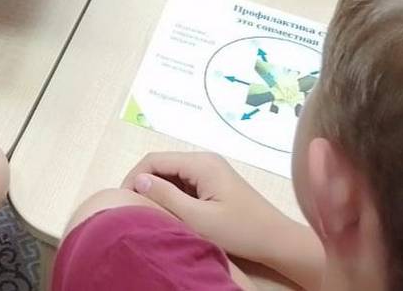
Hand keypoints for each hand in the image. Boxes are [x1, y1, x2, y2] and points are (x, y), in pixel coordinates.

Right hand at [123, 152, 295, 264]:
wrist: (277, 241)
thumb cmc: (240, 230)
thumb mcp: (198, 218)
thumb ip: (167, 197)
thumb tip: (139, 181)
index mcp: (201, 163)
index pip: (154, 160)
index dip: (135, 177)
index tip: (125, 201)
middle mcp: (205, 160)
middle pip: (163, 165)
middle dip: (145, 184)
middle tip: (134, 208)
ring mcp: (211, 170)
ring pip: (173, 175)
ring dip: (159, 191)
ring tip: (150, 212)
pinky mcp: (215, 183)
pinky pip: (185, 183)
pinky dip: (173, 195)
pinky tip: (170, 212)